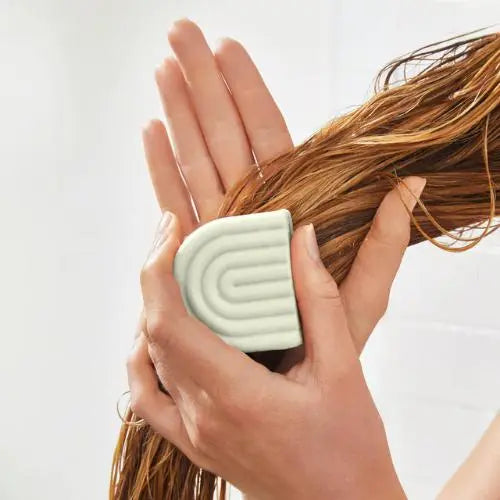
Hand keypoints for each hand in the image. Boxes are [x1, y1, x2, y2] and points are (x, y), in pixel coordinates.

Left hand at [128, 214, 406, 499]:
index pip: (169, 323)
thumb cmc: (349, 450)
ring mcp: (193, 434)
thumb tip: (300, 242)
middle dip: (156, 278)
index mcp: (234, 395)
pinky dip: (146, 360)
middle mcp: (201, 416)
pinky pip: (149, 398)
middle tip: (177, 240)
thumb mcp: (343, 370)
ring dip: (152, 312)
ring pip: (148, 361)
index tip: (170, 231)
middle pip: (154, 334)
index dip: (158, 270)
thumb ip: (318, 300)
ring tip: (173, 276)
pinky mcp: (196, 444)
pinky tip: (159, 339)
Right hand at [142, 18, 425, 354]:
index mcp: (291, 211)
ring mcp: (220, 230)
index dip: (249, 91)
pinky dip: (161, 167)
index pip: (268, 137)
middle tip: (181, 34)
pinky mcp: (194, 253)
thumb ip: (384, 243)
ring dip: (179, 113)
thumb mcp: (365, 296)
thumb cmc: (326, 348)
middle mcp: (251, 212)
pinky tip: (153, 131)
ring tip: (163, 70)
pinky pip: (175, 203)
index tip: (228, 48)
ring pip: (196, 160)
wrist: (282, 391)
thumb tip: (410, 184)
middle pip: (225, 136)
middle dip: (202, 84)